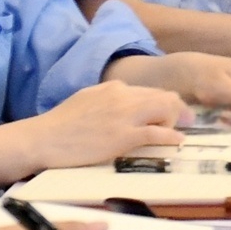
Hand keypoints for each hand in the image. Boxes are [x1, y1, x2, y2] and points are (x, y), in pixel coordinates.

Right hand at [23, 78, 193, 170]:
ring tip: (180, 130)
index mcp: (113, 87)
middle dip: (177, 108)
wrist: (43, 138)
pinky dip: (171, 136)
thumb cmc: (60, 124)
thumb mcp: (86, 101)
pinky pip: (157, 133)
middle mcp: (122, 96)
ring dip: (176, 121)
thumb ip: (106, 100)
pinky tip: (177, 141)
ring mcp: (124, 116)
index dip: (164, 101)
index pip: (149, 90)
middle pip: (163, 97)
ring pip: (164, 110)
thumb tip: (121, 106)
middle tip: (187, 120)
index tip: (171, 111)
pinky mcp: (123, 136)